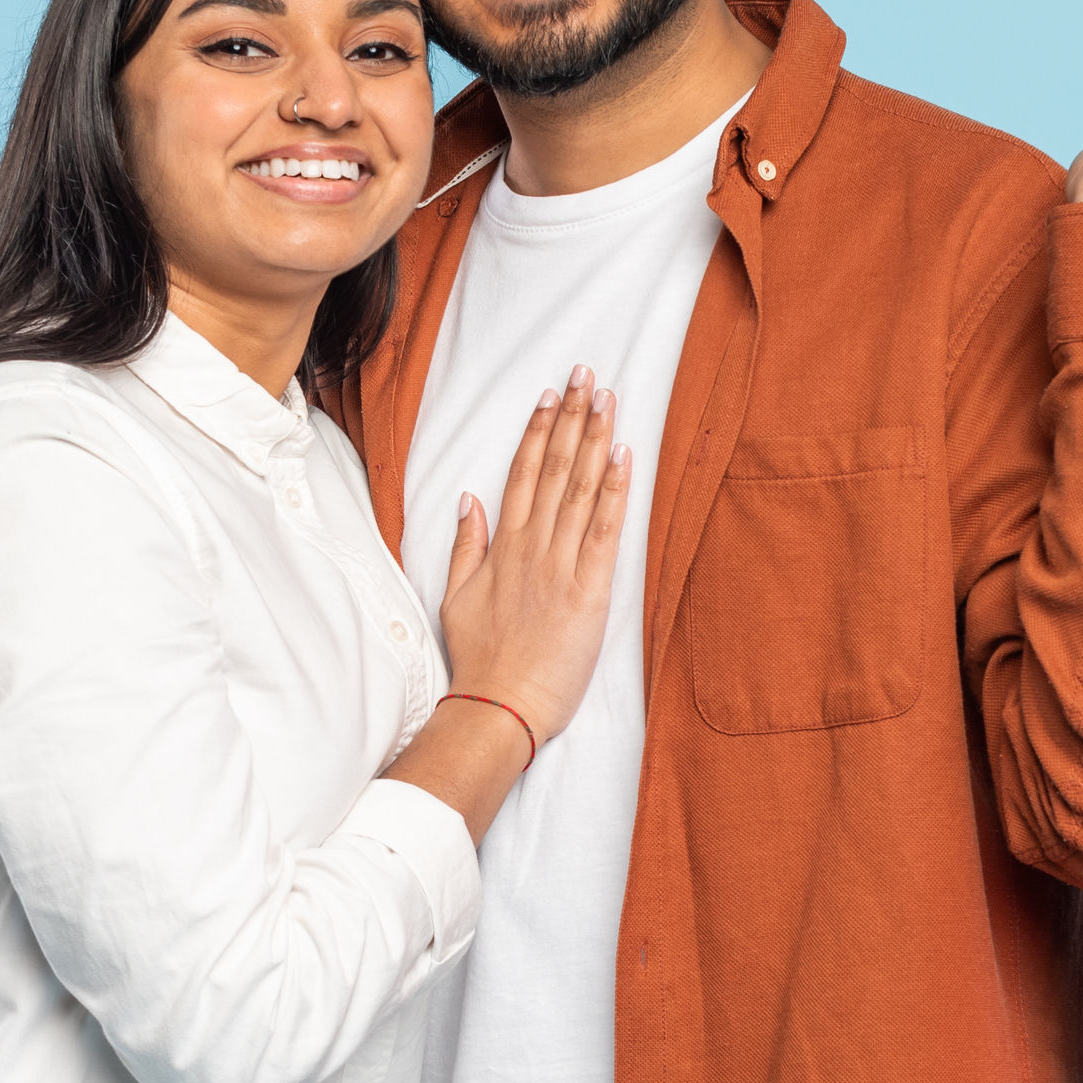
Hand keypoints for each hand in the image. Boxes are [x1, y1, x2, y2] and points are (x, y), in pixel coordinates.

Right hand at [430, 366, 629, 738]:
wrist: (499, 708)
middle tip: (586, 374)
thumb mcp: (457, 596)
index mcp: (504, 546)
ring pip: (580, 488)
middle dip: (572, 417)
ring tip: (608, 398)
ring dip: (595, 439)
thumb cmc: (482, 660)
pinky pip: (604, 529)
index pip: (523, 474)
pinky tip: (625, 455)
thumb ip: (467, 544)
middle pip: (555, 468)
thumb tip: (470, 497)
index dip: (539, 431)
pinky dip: (616, 490)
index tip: (551, 395)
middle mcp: (532, 546)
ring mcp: (560, 564)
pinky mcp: (588, 589)